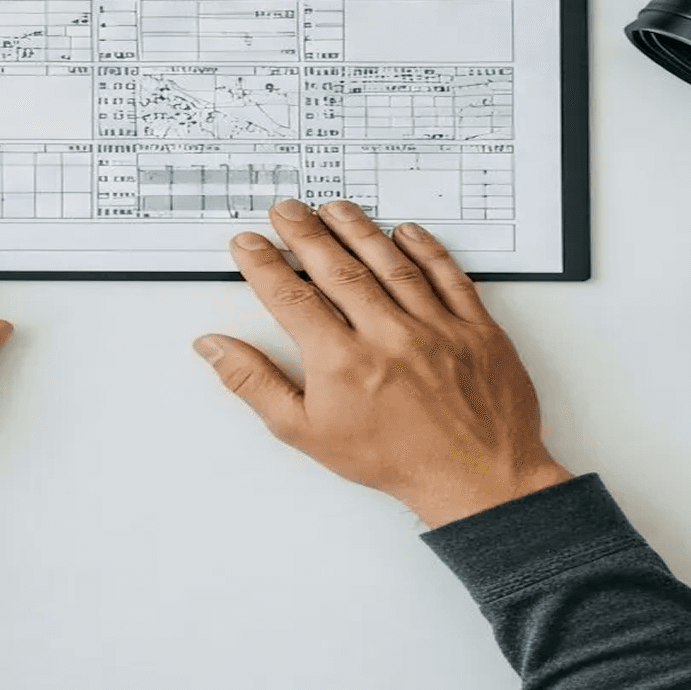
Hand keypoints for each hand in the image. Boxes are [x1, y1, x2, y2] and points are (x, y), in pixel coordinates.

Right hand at [198, 199, 570, 528]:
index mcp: (342, 363)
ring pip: (390, 262)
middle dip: (305, 233)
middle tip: (286, 209)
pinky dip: (426, 249)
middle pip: (336, 269)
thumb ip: (255, 383)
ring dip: (358, 229)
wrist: (476, 481)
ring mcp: (435, 328)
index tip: (248, 243)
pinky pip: (448, 275)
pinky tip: (405, 232)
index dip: (264, 264)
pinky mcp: (475, 328)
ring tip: (334, 207)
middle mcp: (388, 337)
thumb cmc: (393, 460)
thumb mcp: (306, 433)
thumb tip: (214, 347)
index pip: (291, 297)